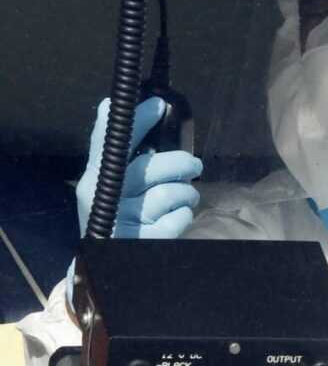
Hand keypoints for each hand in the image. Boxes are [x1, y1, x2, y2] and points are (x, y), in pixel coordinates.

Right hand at [76, 98, 202, 238]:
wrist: (105, 262)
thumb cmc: (116, 213)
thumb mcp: (107, 182)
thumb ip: (115, 149)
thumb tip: (107, 103)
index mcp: (96, 178)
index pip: (112, 142)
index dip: (137, 121)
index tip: (158, 104)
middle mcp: (106, 198)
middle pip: (150, 167)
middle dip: (181, 163)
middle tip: (194, 165)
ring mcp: (123, 222)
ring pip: (169, 193)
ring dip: (186, 193)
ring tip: (184, 196)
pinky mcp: (143, 242)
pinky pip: (178, 219)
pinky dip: (184, 216)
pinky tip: (176, 217)